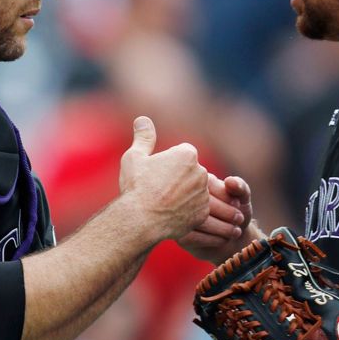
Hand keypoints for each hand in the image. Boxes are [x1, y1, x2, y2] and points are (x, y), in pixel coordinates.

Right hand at [119, 116, 208, 242]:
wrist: (140, 220)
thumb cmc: (136, 187)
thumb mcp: (135, 157)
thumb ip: (143, 137)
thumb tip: (142, 119)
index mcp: (186, 155)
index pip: (182, 153)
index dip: (168, 163)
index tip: (155, 174)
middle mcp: (200, 172)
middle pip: (190, 171)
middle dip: (178, 178)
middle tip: (158, 190)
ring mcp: (204, 194)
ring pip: (194, 190)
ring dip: (183, 194)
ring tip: (162, 203)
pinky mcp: (203, 213)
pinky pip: (196, 209)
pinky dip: (186, 211)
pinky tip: (169, 214)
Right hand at [178, 173, 256, 262]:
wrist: (231, 239)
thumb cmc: (236, 211)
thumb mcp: (242, 197)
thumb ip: (240, 187)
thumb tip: (230, 182)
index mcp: (197, 181)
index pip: (208, 185)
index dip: (225, 196)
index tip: (238, 204)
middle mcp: (183, 196)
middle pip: (202, 203)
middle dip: (226, 213)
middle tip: (239, 219)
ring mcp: (178, 216)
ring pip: (197, 221)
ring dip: (221, 228)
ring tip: (235, 231)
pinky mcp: (178, 234)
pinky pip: (192, 237)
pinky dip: (212, 239)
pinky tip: (224, 239)